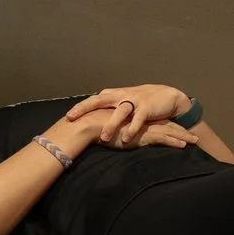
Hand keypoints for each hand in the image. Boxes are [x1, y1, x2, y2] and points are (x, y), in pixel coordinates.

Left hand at [64, 85, 191, 147]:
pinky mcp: (147, 108)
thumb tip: (88, 113)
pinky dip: (132, 129)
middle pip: (99, 100)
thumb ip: (107, 106)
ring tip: (103, 138)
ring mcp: (134, 101)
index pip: (93, 100)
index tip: (67, 116)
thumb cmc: (140, 100)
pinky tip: (126, 139)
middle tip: (72, 117)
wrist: (167, 95)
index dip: (80, 107)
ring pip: (119, 112)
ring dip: (111, 125)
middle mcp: (121, 96)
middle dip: (85, 108)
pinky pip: (138, 120)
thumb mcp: (122, 101)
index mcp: (113, 95)